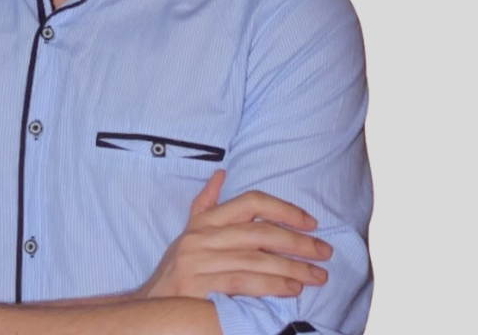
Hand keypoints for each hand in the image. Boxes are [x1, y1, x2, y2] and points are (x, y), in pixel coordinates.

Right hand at [137, 171, 332, 299]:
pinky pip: (243, 282)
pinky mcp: (200, 286)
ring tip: (317, 275)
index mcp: (204, 221)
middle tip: (324, 252)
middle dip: (297, 241)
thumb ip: (206, 203)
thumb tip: (221, 173)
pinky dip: (271, 285)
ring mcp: (200, 261)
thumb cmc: (177, 270)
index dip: (283, 209)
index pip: (250, 202)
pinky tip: (292, 289)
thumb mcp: (188, 232)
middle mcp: (202, 236)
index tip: (310, 222)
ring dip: (292, 267)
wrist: (152, 305)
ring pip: (256, 259)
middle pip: (259, 232)